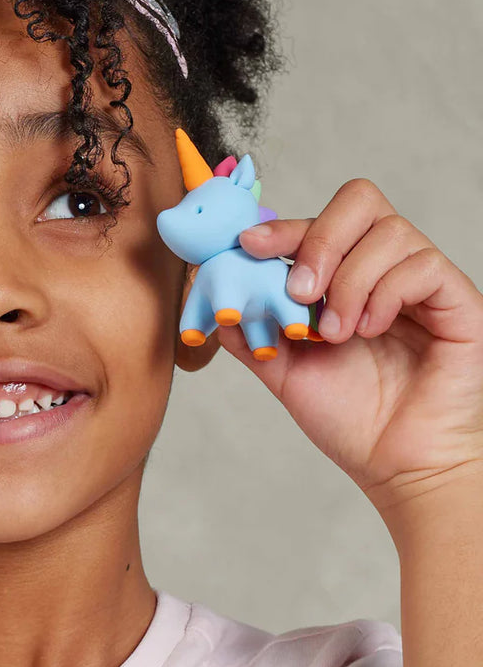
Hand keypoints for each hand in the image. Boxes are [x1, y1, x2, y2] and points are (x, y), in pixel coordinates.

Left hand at [218, 178, 482, 513]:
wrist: (398, 466)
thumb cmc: (350, 417)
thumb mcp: (283, 370)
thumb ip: (248, 330)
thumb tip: (209, 291)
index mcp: (341, 276)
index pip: (316, 222)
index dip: (281, 226)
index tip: (248, 244)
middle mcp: (383, 268)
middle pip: (359, 200)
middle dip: (318, 240)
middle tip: (298, 292)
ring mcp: (421, 282)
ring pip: (390, 230)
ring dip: (349, 280)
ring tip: (335, 332)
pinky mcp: (456, 300)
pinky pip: (424, 265)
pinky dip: (386, 292)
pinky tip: (370, 329)